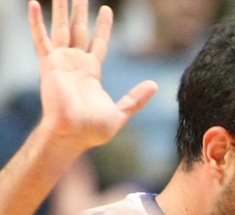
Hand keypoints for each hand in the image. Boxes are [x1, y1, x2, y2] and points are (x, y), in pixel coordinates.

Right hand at [30, 0, 156, 154]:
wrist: (73, 134)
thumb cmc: (93, 130)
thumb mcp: (121, 112)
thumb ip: (136, 98)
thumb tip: (154, 85)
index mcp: (91, 72)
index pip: (98, 42)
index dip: (102, 26)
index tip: (107, 10)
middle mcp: (75, 63)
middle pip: (78, 31)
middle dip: (80, 13)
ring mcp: (61, 62)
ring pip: (60, 29)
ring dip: (60, 10)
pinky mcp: (49, 64)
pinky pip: (40, 39)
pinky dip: (36, 21)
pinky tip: (33, 4)